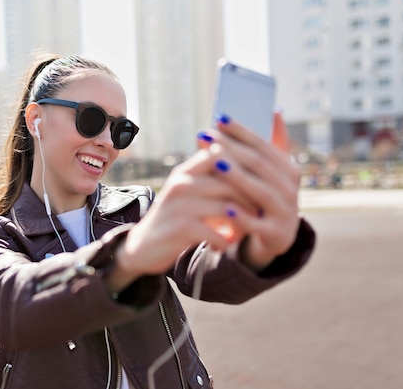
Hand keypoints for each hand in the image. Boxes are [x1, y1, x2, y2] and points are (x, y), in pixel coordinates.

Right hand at [109, 146, 257, 291]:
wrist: (141, 247)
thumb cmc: (172, 219)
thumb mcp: (186, 192)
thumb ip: (209, 178)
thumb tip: (247, 166)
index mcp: (185, 171)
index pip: (221, 154)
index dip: (244, 166)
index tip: (260, 182)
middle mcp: (181, 183)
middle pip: (230, 182)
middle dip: (251, 197)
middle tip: (261, 210)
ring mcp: (180, 205)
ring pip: (227, 207)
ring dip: (242, 221)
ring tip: (246, 228)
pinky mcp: (181, 229)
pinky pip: (217, 232)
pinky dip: (225, 240)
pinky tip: (224, 243)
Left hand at [206, 110, 300, 270]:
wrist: (277, 237)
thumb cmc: (266, 196)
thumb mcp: (271, 173)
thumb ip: (271, 144)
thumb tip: (274, 109)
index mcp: (289, 169)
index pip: (263, 145)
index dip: (241, 131)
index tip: (218, 117)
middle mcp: (290, 188)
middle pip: (258, 164)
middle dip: (230, 148)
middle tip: (204, 136)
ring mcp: (285, 212)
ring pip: (260, 191)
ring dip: (236, 176)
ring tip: (214, 162)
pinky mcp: (276, 234)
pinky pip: (256, 223)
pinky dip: (241, 215)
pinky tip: (224, 205)